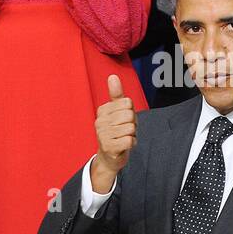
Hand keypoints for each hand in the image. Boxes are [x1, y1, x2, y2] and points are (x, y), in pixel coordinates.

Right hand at [91, 74, 136, 193]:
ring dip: (132, 135)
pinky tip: (124, 146)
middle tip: (125, 131)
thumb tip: (113, 76)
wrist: (109, 157)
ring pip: (131, 128)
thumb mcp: (118, 112)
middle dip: (133, 124)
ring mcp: (103, 135)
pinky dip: (132, 144)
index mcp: (103, 110)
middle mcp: (100, 121)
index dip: (131, 113)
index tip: (123, 121)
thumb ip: (117, 94)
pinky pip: (130, 140)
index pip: (128, 103)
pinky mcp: (109, 147)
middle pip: (130, 115)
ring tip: (123, 138)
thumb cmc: (117, 132)